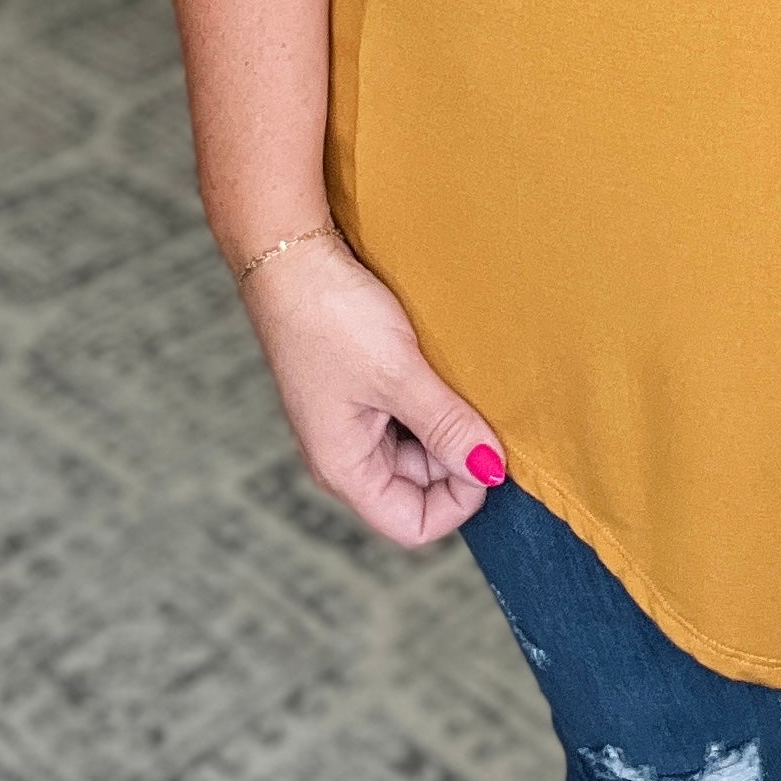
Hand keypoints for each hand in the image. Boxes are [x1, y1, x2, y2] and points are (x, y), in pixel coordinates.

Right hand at [237, 230, 509, 545]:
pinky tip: (445, 369)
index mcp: (345, 468)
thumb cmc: (332, 317)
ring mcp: (351, 421)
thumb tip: (491, 470)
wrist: (289, 255)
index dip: (459, 499)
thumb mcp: (399, 374)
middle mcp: (346, 454)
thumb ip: (447, 425)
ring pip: (417, 448)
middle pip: (419, 488)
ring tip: (462, 384)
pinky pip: (406, 414)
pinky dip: (432, 401)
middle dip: (457, 458)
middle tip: (484, 410)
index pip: (414, 524)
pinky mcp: (358, 388)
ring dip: (446, 425)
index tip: (488, 453)